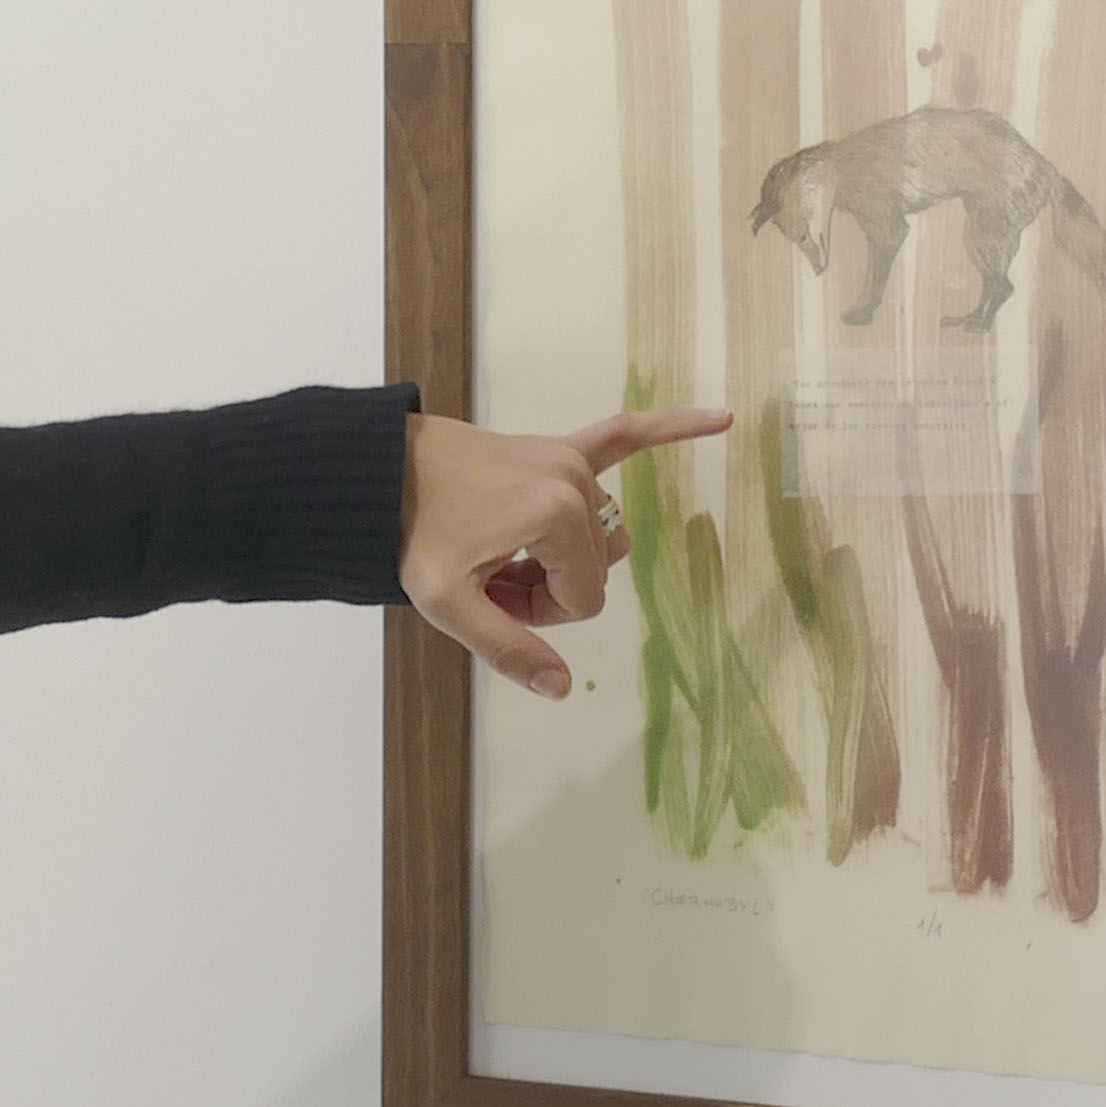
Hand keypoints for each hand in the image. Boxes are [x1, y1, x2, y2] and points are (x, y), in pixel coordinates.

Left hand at [400, 404, 728, 696]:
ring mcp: (570, 460)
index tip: (491, 594)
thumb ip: (507, 648)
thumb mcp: (449, 603)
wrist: (382, 470)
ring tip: (501, 548)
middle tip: (486, 574)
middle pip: (595, 570)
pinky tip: (723, 417)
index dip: (540, 614)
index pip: (584, 600)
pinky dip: (673, 424)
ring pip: (600, 535)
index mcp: (557, 519)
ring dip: (562, 554)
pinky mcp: (563, 446)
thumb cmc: (414, 535)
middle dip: (548, 587)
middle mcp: (575, 483)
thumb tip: (561, 688)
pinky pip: (626, 433)